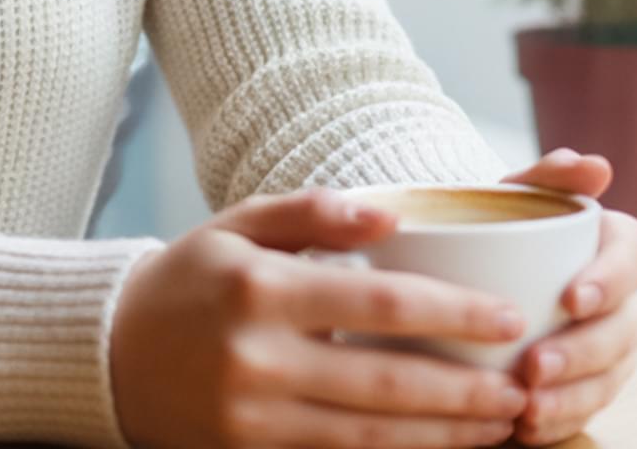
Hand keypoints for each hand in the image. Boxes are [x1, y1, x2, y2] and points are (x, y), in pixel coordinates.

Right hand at [108, 187, 534, 448]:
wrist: (112, 355)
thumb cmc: (190, 279)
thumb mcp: (238, 225)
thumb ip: (312, 212)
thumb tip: (390, 214)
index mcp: (259, 290)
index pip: (375, 304)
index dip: (448, 313)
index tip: (507, 315)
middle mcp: (258, 361)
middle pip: (386, 385)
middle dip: (465, 390)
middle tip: (524, 385)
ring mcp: (254, 421)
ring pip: (373, 438)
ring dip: (447, 436)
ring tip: (502, 423)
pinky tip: (442, 448)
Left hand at [499, 149, 636, 444]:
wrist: (476, 262)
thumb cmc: (502, 221)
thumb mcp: (514, 193)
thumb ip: (548, 175)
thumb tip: (593, 166)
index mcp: (619, 243)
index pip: (633, 257)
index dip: (608, 281)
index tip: (569, 299)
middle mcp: (629, 298)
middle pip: (626, 329)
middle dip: (584, 352)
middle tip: (535, 364)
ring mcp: (617, 345)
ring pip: (612, 377)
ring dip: (573, 396)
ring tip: (527, 407)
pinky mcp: (596, 381)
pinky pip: (589, 407)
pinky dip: (560, 420)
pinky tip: (525, 428)